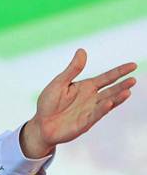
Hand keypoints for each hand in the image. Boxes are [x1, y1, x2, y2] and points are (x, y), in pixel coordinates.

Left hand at [21, 49, 136, 157]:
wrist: (41, 124)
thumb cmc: (49, 102)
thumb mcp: (60, 82)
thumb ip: (73, 69)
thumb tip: (82, 50)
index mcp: (86, 87)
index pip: (107, 78)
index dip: (119, 72)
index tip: (133, 65)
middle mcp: (92, 98)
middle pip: (111, 90)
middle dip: (122, 85)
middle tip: (133, 79)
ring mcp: (90, 111)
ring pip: (107, 103)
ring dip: (117, 98)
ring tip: (127, 91)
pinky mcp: (84, 123)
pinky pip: (95, 115)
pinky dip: (102, 109)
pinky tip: (108, 102)